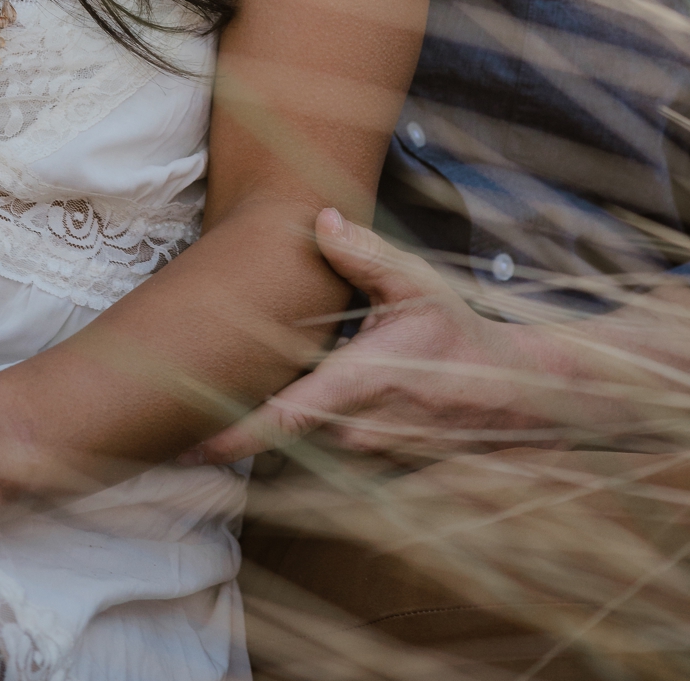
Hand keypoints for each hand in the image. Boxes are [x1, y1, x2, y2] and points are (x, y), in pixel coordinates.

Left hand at [188, 208, 548, 463]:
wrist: (517, 395)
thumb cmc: (457, 334)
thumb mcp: (416, 285)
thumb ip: (366, 256)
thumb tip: (322, 220)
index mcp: (362, 384)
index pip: (284, 418)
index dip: (231, 435)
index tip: (184, 442)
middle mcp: (360, 431)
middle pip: (276, 431)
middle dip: (230, 419)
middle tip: (172, 404)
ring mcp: (368, 457)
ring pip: (296, 444)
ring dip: (263, 426)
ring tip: (214, 407)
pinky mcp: (375, 470)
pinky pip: (321, 456)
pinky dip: (296, 438)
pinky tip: (273, 410)